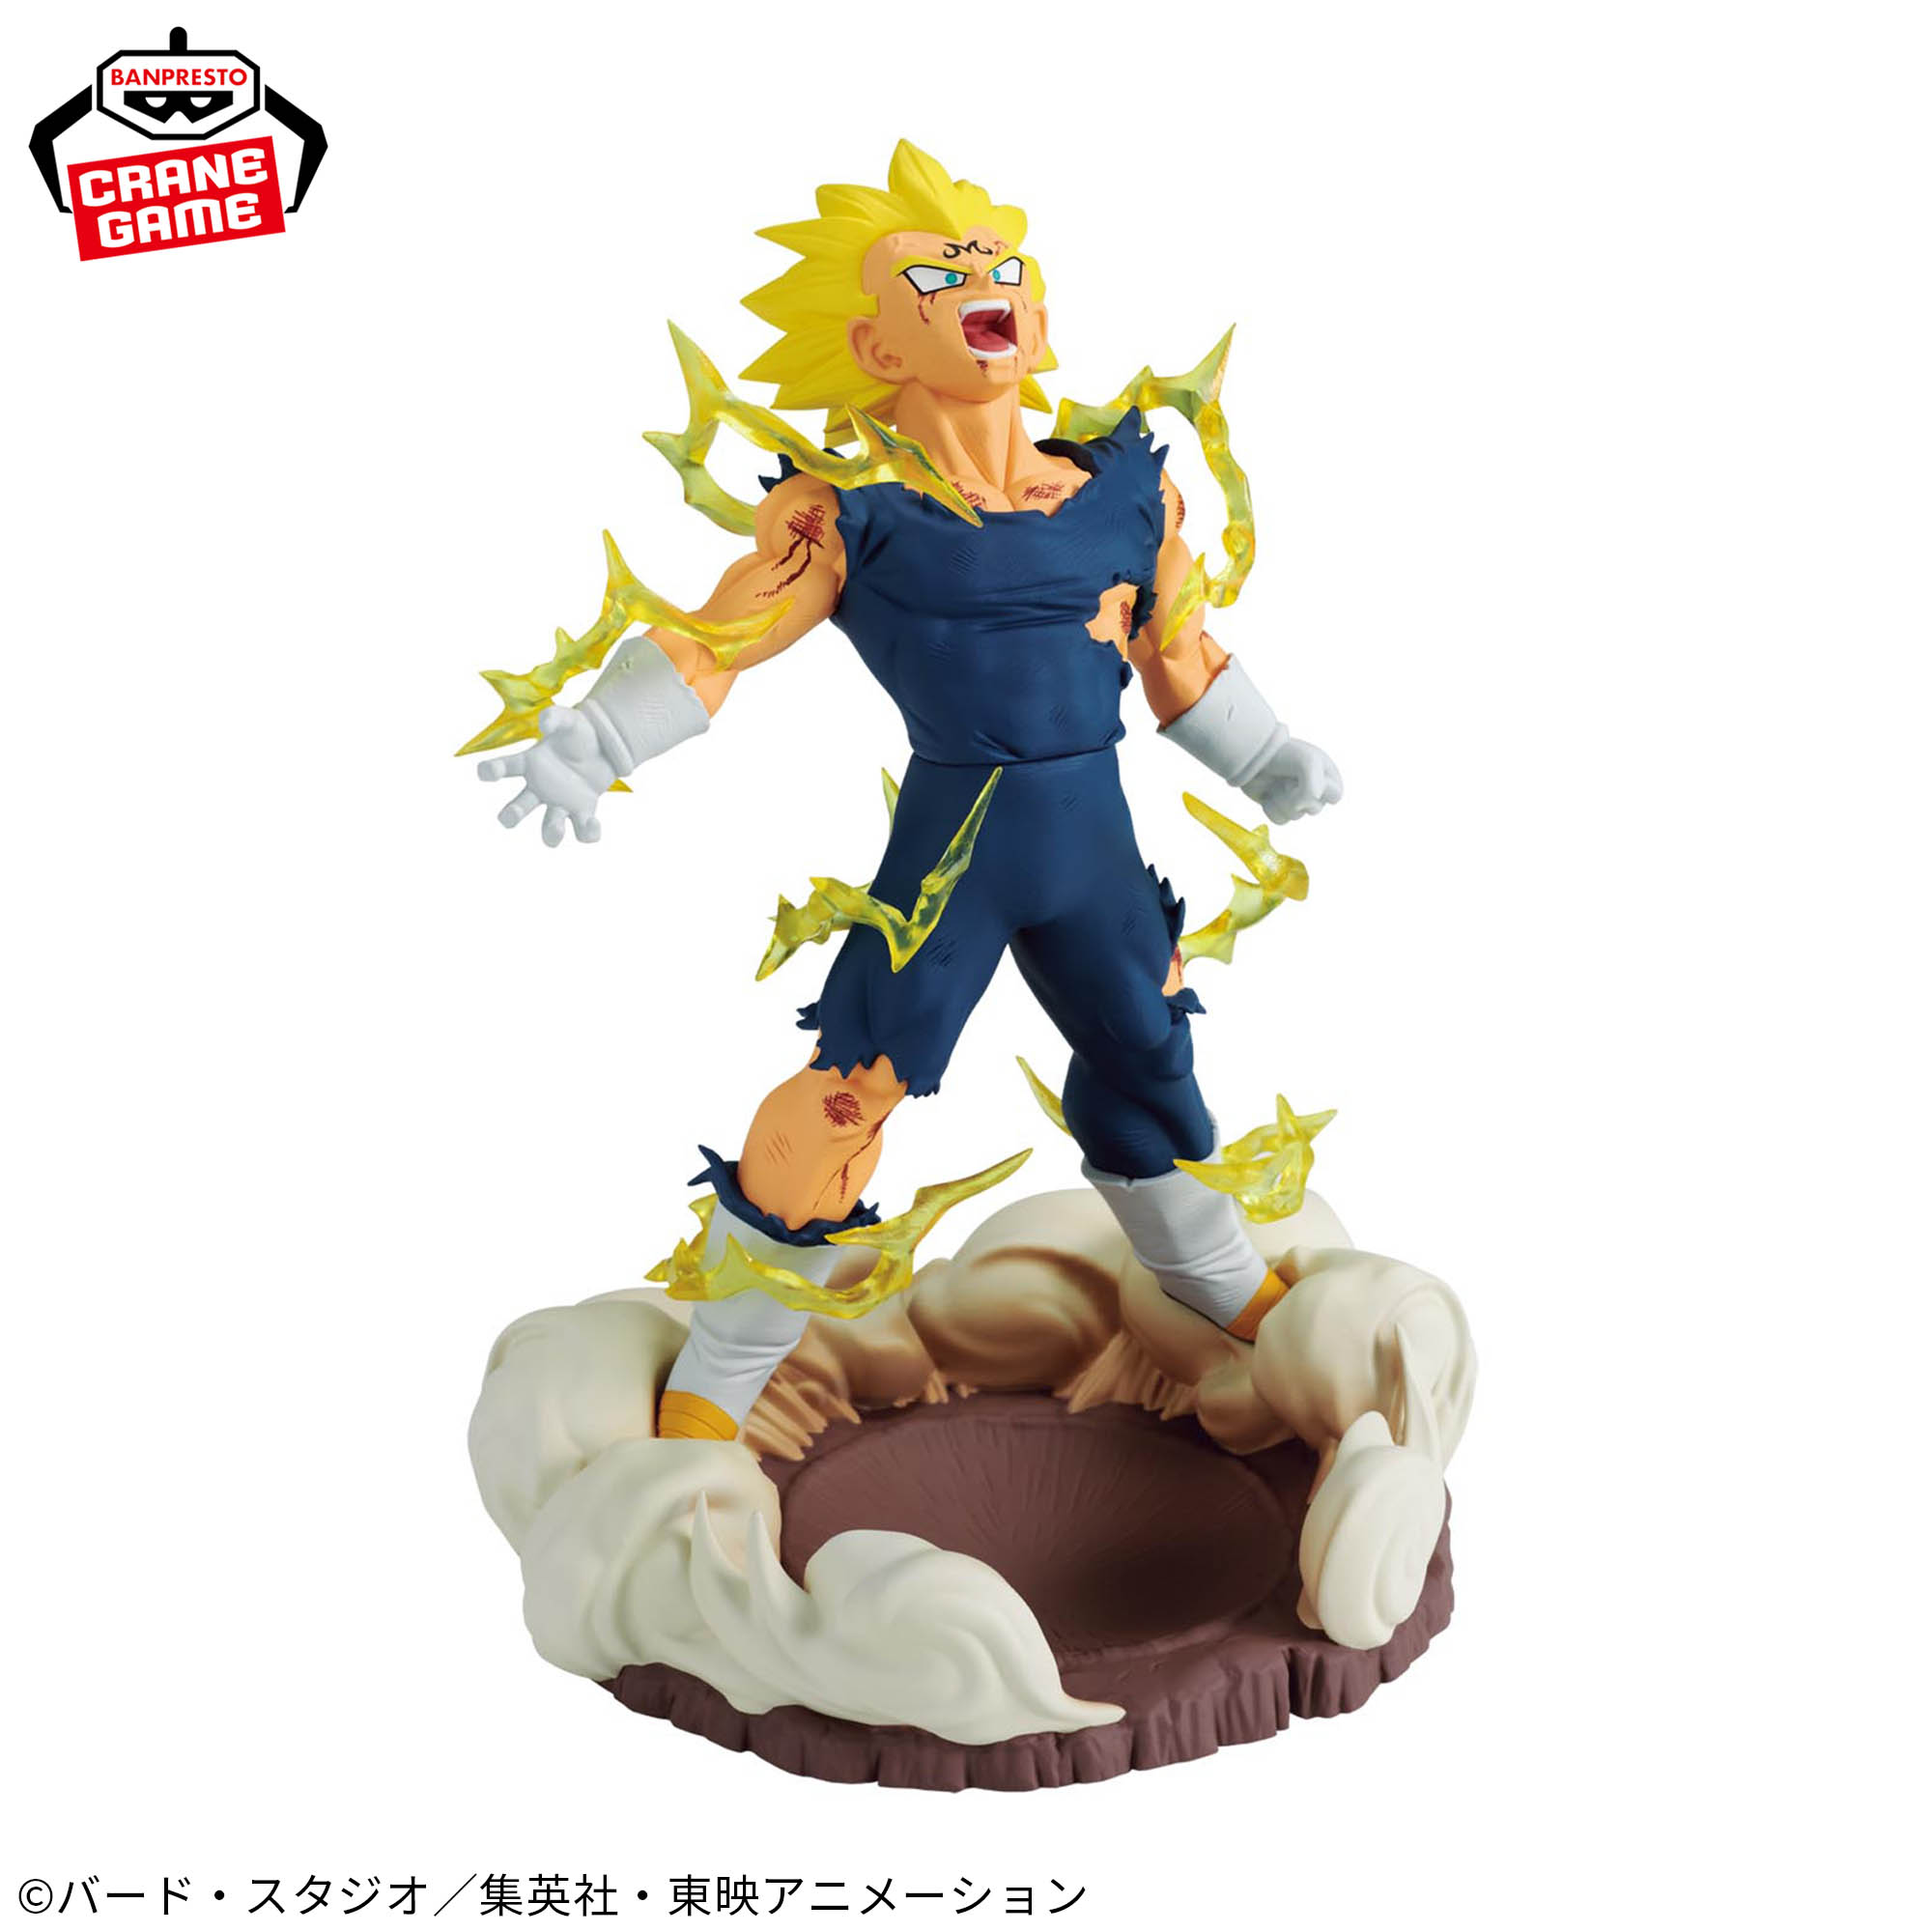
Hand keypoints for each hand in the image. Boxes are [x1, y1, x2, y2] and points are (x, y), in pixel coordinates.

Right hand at [477, 706, 613, 845]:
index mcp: (530, 764)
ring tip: (556, 829)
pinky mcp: (583, 812)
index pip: (504, 768)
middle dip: (512, 815)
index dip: (491, 771)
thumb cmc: (579, 732)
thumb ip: (555, 717)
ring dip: (550, 833)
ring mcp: (561, 803)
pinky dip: (588, 832)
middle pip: (518, 809)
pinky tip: (593, 824)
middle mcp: (540, 789)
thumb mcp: (569, 720)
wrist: (606, 746)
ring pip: (549, 828)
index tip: (485, 773)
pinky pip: (582, 831)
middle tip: (511, 816)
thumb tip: (544, 722)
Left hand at [1243, 736, 1342, 822]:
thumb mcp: (1308, 762)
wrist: (1252, 756)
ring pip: (1295, 816)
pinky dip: (1271, 809)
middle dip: (1297, 797)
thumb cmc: (1283, 753)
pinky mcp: (1279, 805)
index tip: (1305, 777)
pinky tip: (1268, 794)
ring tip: (1275, 784)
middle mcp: (1314, 787)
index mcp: (1326, 774)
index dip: (1320, 791)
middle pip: (1314, 809)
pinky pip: (1281, 820)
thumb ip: (1314, 786)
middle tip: (1285, 780)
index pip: (1335, 796)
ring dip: (1281, 801)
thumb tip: (1303, 806)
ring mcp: (1296, 798)